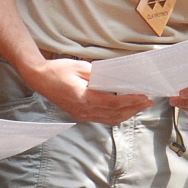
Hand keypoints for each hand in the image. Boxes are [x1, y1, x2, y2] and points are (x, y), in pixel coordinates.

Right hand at [26, 58, 150, 124]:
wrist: (39, 78)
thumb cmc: (58, 70)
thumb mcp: (81, 68)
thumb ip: (100, 75)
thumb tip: (118, 78)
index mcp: (84, 98)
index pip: (114, 103)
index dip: (131, 101)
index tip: (144, 97)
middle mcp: (83, 111)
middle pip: (115, 114)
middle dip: (134, 109)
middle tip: (149, 102)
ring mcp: (81, 115)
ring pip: (110, 119)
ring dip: (127, 114)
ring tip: (140, 106)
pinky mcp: (80, 115)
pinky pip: (102, 119)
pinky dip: (116, 116)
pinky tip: (125, 110)